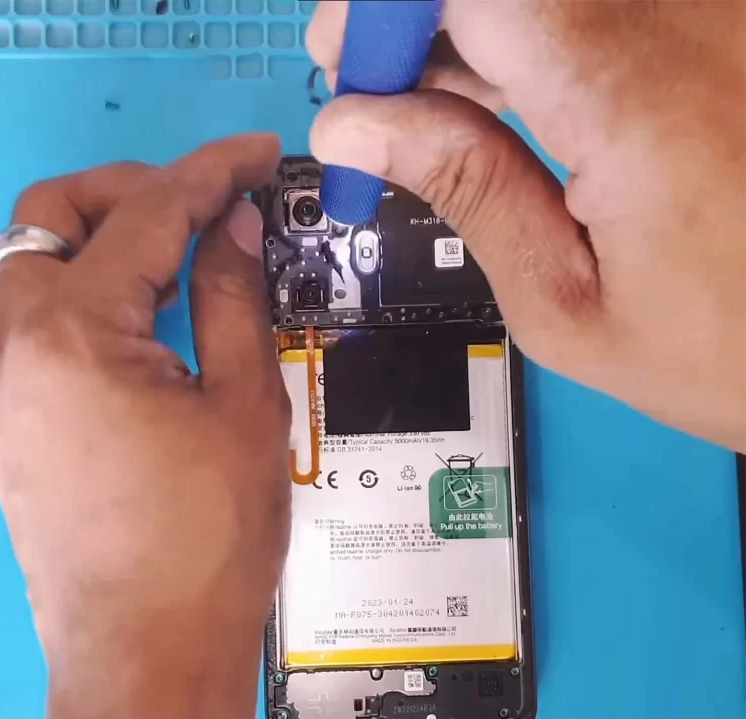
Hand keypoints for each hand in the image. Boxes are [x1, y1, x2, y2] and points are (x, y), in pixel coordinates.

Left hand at [0, 135, 288, 718]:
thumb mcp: (246, 405)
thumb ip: (232, 297)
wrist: (149, 649)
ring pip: (20, 262)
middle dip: (135, 189)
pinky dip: (68, 290)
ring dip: (91, 235)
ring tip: (167, 253)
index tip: (257, 154)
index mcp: (71, 334)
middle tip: (206, 206)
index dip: (211, 173)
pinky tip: (124, 313)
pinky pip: (13, 319)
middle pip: (52, 213)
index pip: (148, 216)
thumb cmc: (210, 536)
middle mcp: (4, 346)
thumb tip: (233, 223)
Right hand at [308, 1, 745, 450]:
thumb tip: (353, 126)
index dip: (389, 3)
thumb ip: (464, 192)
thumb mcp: (563, 304)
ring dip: (465, 26)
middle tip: (371, 90)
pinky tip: (494, 93)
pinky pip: (592, 8)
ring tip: (422, 107)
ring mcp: (715, 13)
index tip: (345, 62)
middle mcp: (693, 19)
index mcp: (636, 97)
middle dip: (415, 14)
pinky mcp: (718, 24)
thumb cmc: (721, 348)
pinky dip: (523, 34)